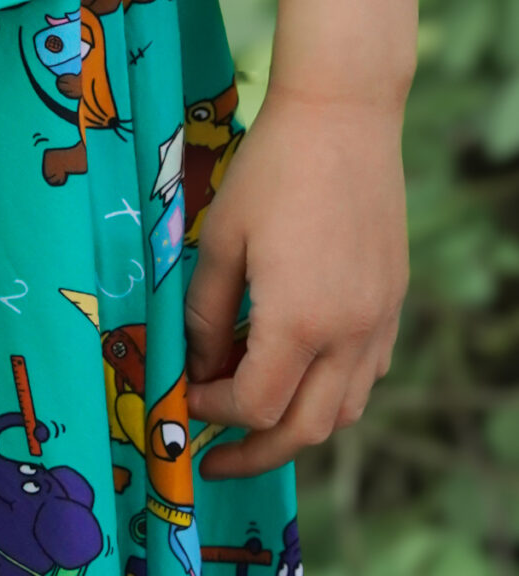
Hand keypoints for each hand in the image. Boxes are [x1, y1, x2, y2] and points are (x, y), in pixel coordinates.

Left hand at [184, 85, 407, 478]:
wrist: (343, 116)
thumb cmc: (270, 171)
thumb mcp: (218, 243)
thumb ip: (203, 316)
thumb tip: (193, 369)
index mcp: (300, 321)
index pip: (255, 405)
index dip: (212, 411)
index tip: (184, 399)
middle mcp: (350, 331)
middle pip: (306, 430)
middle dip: (255, 453)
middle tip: (214, 459)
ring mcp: (379, 318)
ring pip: (344, 409)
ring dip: (297, 426)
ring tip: (253, 418)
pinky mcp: (392, 300)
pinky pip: (367, 372)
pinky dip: (331, 391)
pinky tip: (295, 372)